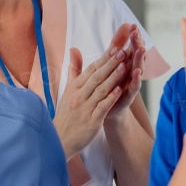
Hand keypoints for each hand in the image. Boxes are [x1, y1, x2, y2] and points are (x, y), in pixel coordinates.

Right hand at [54, 42, 129, 158]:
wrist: (60, 137)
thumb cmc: (67, 112)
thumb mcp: (69, 89)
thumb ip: (74, 70)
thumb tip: (74, 49)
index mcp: (74, 87)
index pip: (91, 69)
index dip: (104, 59)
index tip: (116, 47)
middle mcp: (78, 95)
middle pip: (97, 76)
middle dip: (111, 63)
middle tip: (123, 51)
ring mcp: (84, 107)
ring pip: (100, 89)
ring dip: (113, 77)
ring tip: (125, 66)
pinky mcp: (91, 120)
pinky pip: (101, 107)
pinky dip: (110, 98)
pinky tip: (120, 90)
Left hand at [105, 23, 145, 120]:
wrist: (106, 110)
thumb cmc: (108, 86)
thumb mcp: (108, 63)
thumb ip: (113, 47)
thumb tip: (121, 26)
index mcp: (125, 64)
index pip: (131, 47)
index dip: (132, 37)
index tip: (132, 25)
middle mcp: (131, 72)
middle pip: (136, 55)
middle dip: (137, 44)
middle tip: (137, 33)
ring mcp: (131, 83)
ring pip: (138, 69)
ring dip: (140, 59)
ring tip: (141, 48)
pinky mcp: (128, 95)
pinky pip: (134, 86)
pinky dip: (136, 79)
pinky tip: (136, 71)